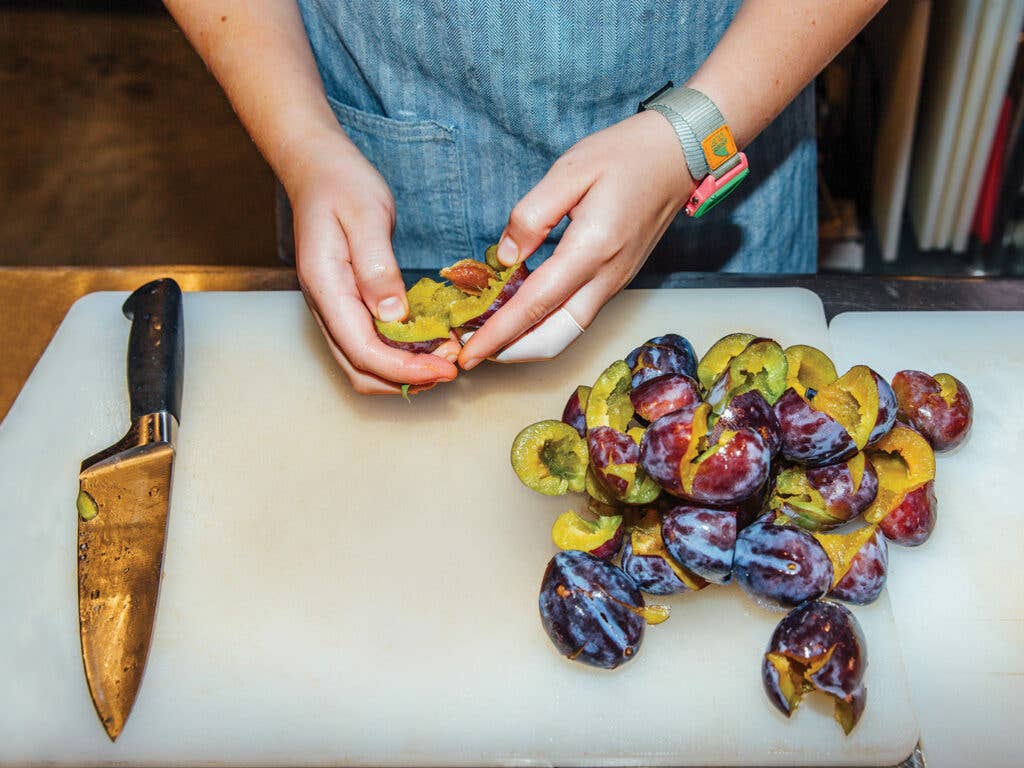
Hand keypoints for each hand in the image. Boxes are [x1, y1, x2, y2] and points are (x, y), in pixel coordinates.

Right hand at [284, 130, 460, 393]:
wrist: (318, 168)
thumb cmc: (343, 185)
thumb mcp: (366, 216)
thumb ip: (377, 266)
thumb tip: (394, 315)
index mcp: (326, 288)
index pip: (362, 350)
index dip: (405, 369)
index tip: (446, 368)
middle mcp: (325, 307)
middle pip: (360, 370)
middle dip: (407, 379)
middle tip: (452, 366)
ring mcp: (333, 310)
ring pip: (363, 365)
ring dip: (404, 373)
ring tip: (445, 358)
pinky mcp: (346, 306)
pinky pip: (368, 346)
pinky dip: (399, 356)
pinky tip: (428, 344)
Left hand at [458, 110, 694, 368]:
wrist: (678, 156)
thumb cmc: (625, 155)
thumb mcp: (570, 171)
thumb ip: (532, 215)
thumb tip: (505, 258)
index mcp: (592, 249)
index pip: (535, 305)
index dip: (498, 334)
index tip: (469, 353)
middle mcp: (606, 277)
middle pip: (555, 338)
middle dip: (510, 352)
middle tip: (473, 351)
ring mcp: (614, 284)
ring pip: (566, 334)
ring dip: (526, 344)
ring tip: (490, 336)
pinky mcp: (615, 281)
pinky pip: (576, 318)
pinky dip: (544, 326)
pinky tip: (520, 313)